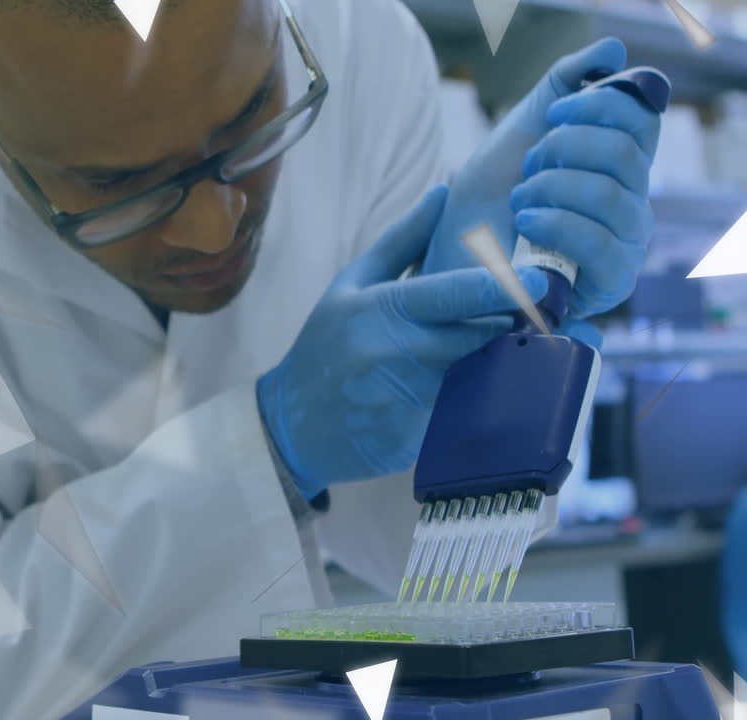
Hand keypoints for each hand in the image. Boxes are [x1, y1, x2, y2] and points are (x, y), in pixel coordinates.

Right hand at [258, 186, 549, 499]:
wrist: (291, 426)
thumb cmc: (324, 347)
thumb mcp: (351, 285)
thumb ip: (402, 240)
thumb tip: (445, 190)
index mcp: (381, 308)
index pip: (454, 294)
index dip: (503, 288)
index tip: (543, 281)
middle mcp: (394, 352)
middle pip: (478, 336)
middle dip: (518, 326)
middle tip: (559, 315)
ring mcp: (406, 398)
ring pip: (480, 376)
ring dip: (514, 363)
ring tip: (549, 351)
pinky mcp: (418, 436)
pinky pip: (469, 413)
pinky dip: (494, 399)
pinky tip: (517, 392)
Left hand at [422, 38, 658, 325]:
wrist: (445, 262)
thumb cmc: (481, 204)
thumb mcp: (518, 133)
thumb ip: (561, 87)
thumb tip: (610, 51)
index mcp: (617, 168)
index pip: (642, 124)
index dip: (601, 107)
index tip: (552, 115)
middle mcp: (629, 206)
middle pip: (631, 156)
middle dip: (568, 150)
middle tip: (527, 166)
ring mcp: (623, 246)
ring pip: (616, 196)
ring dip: (556, 187)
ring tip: (519, 200)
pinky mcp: (609, 285)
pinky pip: (607, 247)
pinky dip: (561, 225)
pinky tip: (527, 221)